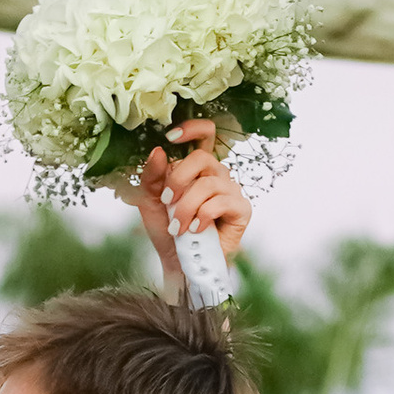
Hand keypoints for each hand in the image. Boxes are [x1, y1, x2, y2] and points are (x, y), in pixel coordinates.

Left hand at [107, 115, 249, 288]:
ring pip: (208, 184)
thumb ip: (152, 176)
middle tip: (167, 200)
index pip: (205, 134)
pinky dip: (203, 216)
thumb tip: (159, 151)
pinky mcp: (242, 209)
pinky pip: (221, 202)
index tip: (170, 136)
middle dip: (179, 179)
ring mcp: (231, 191)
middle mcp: (217, 175)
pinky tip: (194, 230)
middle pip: (202, 157)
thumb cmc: (168, 232)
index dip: (192, 129)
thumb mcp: (151, 201)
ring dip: (186, 206)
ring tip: (177, 227)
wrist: (180, 264)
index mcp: (198, 168)